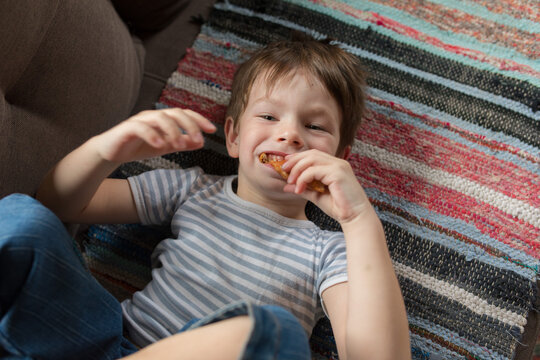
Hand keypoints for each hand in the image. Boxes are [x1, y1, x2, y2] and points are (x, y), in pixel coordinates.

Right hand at [93, 108, 216, 162]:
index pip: (184, 114)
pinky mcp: (127, 128)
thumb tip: (201, 142)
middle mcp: (152, 116)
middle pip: (175, 113)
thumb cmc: (138, 146)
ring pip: (160, 118)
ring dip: (173, 131)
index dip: (199, 120)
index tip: (212, 130)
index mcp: (163, 118)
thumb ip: (182, 143)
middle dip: (189, 125)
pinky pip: (141, 128)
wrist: (111, 152)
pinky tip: (160, 145)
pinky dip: (152, 135)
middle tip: (199, 140)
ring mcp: (139, 120)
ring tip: (180, 146)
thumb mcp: (165, 146)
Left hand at [282, 150, 371, 223]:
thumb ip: (304, 189)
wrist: (355, 217)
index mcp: (335, 165)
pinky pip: (313, 171)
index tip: (285, 165)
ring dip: (297, 169)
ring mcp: (338, 166)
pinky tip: (299, 190)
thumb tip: (286, 186)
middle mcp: (338, 163)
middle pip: (311, 154)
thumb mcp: (317, 196)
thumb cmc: (340, 208)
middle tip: (283, 171)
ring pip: (311, 159)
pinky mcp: (337, 173)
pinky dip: (303, 179)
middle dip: (295, 161)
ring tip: (290, 181)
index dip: (298, 157)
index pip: (313, 154)